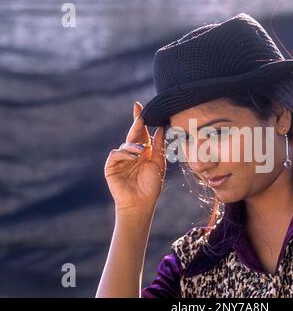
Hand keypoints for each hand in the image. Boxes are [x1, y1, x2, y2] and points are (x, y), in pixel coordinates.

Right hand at [104, 102, 165, 216]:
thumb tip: (162, 127)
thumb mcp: (158, 163)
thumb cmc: (151, 186)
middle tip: (140, 115)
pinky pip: (116, 154)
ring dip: (134, 145)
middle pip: (133, 134)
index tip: (139, 106)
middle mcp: (131, 153)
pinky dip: (124, 153)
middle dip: (136, 124)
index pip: (142, 132)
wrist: (140, 204)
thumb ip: (159, 146)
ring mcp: (121, 159)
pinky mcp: (111, 166)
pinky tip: (134, 157)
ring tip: (142, 152)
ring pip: (125, 143)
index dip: (140, 119)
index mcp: (144, 152)